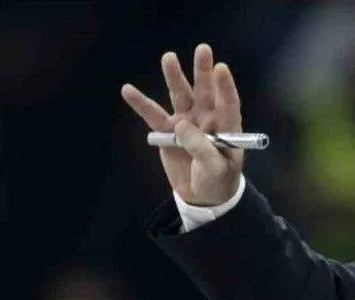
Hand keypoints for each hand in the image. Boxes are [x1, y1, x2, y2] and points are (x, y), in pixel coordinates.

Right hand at [120, 44, 244, 205]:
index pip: (227, 103)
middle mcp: (207, 119)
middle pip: (204, 91)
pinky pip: (153, 115)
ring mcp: (186, 123)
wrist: (203, 196)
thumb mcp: (217, 169)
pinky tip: (127, 89)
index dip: (225, 87)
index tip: (221, 68)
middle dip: (203, 71)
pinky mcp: (168, 132)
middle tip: (203, 49)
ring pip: (180, 96)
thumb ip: (202, 148)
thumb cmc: (219, 181)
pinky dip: (141, 103)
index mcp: (227, 127)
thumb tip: (182, 126)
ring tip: (169, 57)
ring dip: (174, 77)